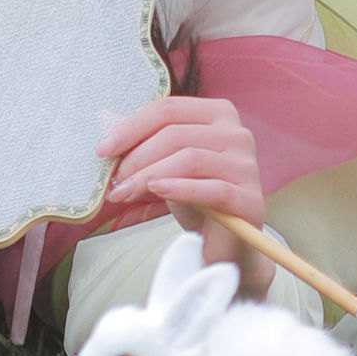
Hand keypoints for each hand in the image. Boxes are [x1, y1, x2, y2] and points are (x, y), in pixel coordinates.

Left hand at [96, 92, 270, 293]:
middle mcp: (237, 133)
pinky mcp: (251, 199)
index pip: (168, 109)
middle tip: (114, 180)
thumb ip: (147, 151)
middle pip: (176, 134)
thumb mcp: (168, 168)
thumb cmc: (195, 200)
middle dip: (137, 157)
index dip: (132, 127)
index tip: (104, 149)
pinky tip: (157, 192)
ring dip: (149, 175)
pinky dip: (180, 188)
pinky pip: (212, 189)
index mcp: (218, 113)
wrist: (227, 246)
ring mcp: (247, 165)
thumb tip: (107, 148)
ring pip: (189, 159)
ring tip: (124, 193)